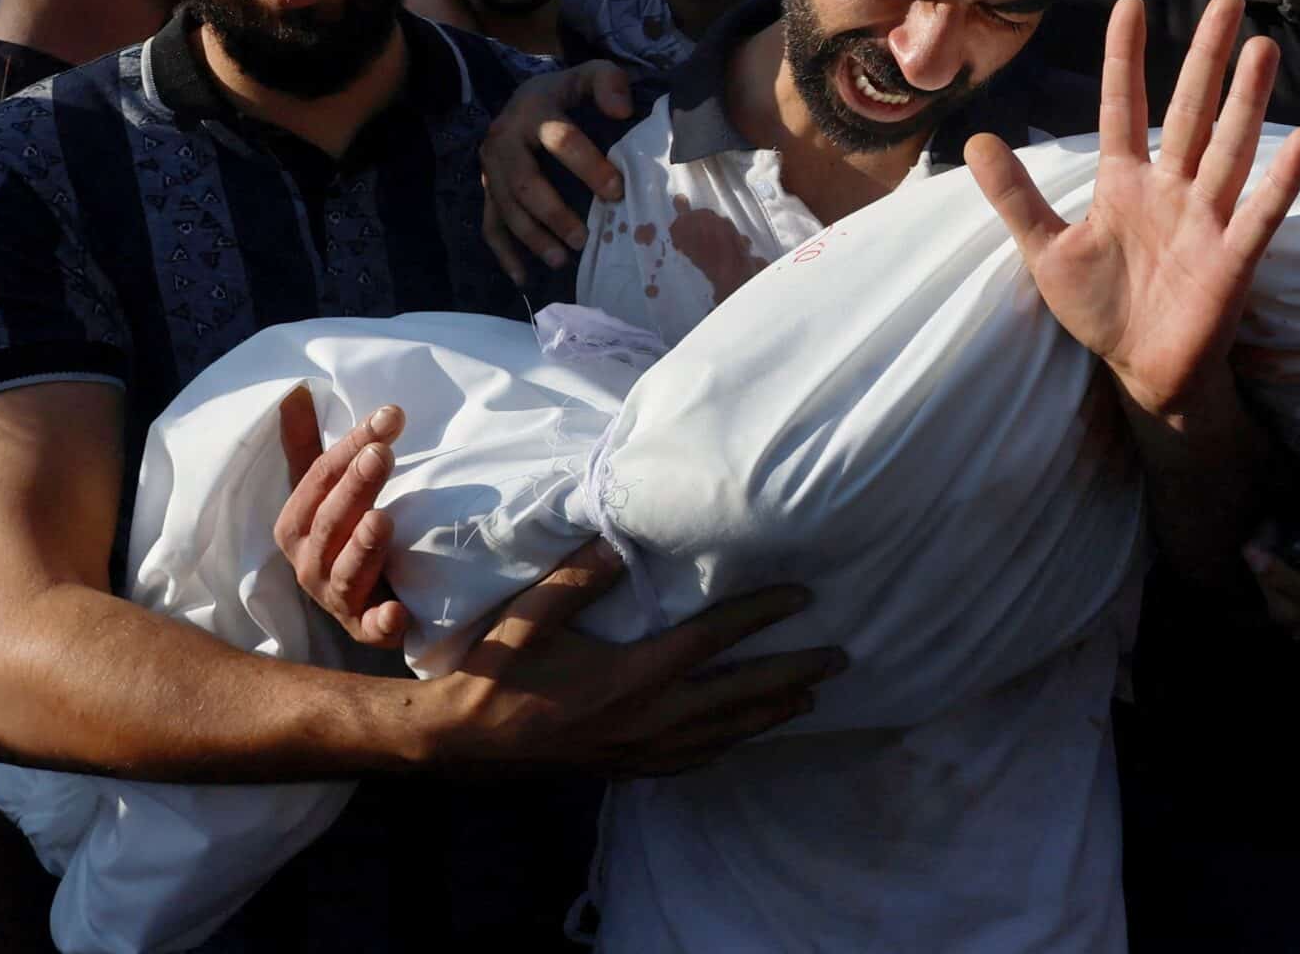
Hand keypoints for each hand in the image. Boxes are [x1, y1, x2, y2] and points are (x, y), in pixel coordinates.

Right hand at [276, 386, 408, 647]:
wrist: (367, 603)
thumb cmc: (345, 535)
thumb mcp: (326, 491)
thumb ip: (312, 448)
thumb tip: (295, 392)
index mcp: (296, 526)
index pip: (318, 480)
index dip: (349, 447)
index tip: (389, 417)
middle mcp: (309, 565)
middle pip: (330, 523)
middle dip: (354, 487)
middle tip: (381, 454)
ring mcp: (338, 600)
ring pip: (344, 574)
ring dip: (362, 547)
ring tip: (383, 518)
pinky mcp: (368, 630)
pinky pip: (372, 629)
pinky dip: (382, 623)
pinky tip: (397, 612)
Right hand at [276, 388, 845, 773]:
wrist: (459, 742)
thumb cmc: (492, 671)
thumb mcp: (531, 616)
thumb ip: (579, 576)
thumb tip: (620, 532)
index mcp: (630, 676)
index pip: (713, 640)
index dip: (761, 615)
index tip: (801, 594)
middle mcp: (647, 718)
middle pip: (739, 695)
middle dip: (793, 675)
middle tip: (840, 657)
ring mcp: (641, 750)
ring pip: (725, 734)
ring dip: (771, 713)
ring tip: (810, 695)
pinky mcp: (628, 768)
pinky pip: (695, 759)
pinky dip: (730, 744)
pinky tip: (744, 735)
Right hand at [483, 61, 633, 280]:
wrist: (522, 98)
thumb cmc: (566, 93)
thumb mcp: (588, 75)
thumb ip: (608, 83)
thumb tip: (622, 111)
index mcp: (533, 110)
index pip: (560, 139)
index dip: (588, 166)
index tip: (616, 191)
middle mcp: (504, 140)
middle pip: (525, 183)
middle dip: (554, 214)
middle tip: (583, 238)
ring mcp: (490, 168)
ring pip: (506, 209)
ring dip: (531, 238)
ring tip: (561, 260)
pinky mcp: (486, 190)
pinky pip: (490, 224)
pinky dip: (504, 254)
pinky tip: (523, 278)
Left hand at [968, 0, 1299, 418]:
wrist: (1140, 371)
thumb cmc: (1100, 307)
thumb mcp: (1046, 250)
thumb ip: (1016, 196)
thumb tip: (976, 140)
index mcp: (1124, 182)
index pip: (1124, 107)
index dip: (1125, 58)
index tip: (1130, 4)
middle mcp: (1171, 189)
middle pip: (1190, 113)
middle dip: (1205, 60)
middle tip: (1227, 2)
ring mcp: (1205, 220)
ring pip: (1228, 149)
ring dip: (1246, 102)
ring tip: (1262, 48)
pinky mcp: (1232, 259)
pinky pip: (1259, 213)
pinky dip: (1281, 180)